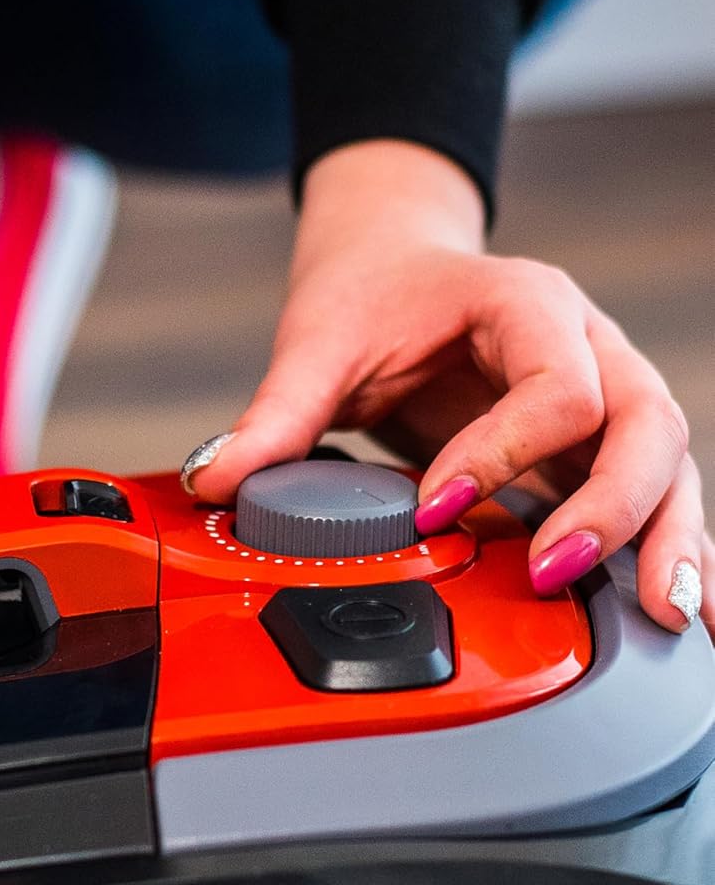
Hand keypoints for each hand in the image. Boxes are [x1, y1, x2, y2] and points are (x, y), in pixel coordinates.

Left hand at [182, 140, 708, 634]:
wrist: (397, 268)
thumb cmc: (371, 297)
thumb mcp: (318, 343)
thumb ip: (276, 414)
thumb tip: (215, 480)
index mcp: (525, 305)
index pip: (553, 385)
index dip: (500, 453)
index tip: (430, 506)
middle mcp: (586, 346)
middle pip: (643, 422)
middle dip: (611, 505)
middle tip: (553, 570)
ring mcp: (601, 395)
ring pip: (666, 462)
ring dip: (666, 538)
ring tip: (664, 616)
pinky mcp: (590, 445)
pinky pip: (649, 492)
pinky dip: (665, 548)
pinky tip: (672, 608)